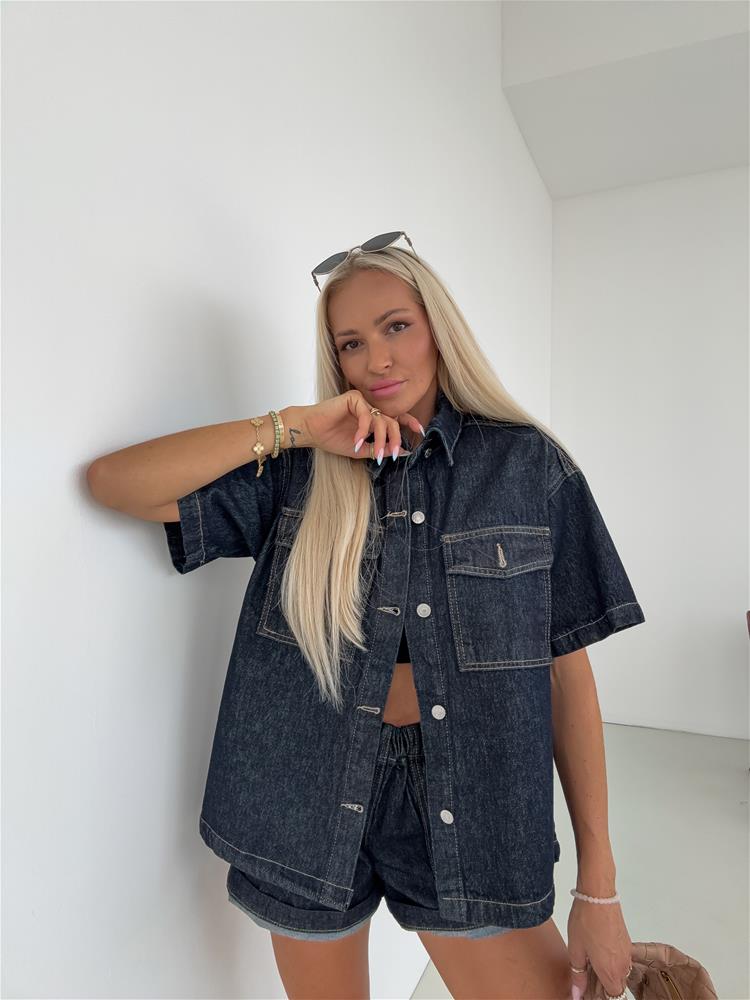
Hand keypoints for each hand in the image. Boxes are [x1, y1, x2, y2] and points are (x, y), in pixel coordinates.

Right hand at [303, 389, 420, 460]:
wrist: (310, 432)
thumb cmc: (331, 439)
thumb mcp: (361, 450)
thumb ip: (380, 449)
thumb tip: (403, 452)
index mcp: (373, 418)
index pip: (396, 418)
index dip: (409, 423)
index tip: (420, 432)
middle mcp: (370, 408)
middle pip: (392, 421)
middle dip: (395, 439)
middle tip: (393, 454)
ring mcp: (362, 402)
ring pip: (382, 420)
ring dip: (380, 439)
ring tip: (376, 454)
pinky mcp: (353, 398)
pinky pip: (367, 415)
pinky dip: (364, 431)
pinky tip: (356, 442)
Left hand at [568, 897, 632, 999]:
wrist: (599, 896)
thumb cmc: (586, 921)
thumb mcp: (576, 950)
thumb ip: (578, 976)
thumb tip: (578, 995)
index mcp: (610, 972)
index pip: (613, 997)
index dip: (601, 996)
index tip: (590, 990)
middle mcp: (623, 966)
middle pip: (617, 987)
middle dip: (604, 987)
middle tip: (587, 977)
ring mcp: (626, 954)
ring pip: (620, 973)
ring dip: (608, 974)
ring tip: (590, 964)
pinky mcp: (626, 942)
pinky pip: (622, 960)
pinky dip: (612, 962)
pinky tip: (597, 952)